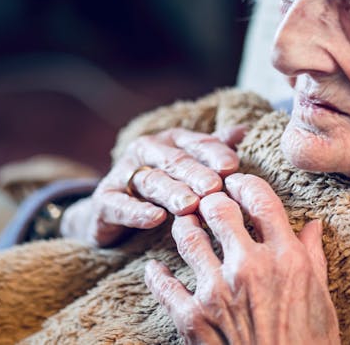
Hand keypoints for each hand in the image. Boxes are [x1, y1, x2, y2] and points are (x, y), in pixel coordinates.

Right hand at [60, 125, 247, 246]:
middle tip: (213, 188)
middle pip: (174, 161)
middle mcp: (146, 152)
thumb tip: (243, 130)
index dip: (214, 154)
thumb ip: (213, 148)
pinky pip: (120, 205)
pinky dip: (137, 212)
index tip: (232, 167)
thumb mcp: (189, 165)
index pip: (196, 143)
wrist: (111, 211)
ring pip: (151, 182)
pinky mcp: (105, 201)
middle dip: (195, 174)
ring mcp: (122, 175)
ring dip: (171, 193)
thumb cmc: (162, 185)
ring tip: (190, 205)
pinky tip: (155, 218)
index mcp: (170, 140)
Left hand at [144, 173, 340, 344]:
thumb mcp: (321, 302)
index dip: (244, 183)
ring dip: (184, 226)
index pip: (259, 198)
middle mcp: (249, 267)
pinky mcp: (191, 318)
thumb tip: (312, 226)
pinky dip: (157, 274)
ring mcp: (216, 291)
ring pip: (187, 236)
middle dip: (210, 199)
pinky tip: (156, 268)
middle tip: (207, 201)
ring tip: (185, 224)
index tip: (236, 183)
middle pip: (217, 209)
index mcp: (285, 258)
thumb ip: (312, 258)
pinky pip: (163, 285)